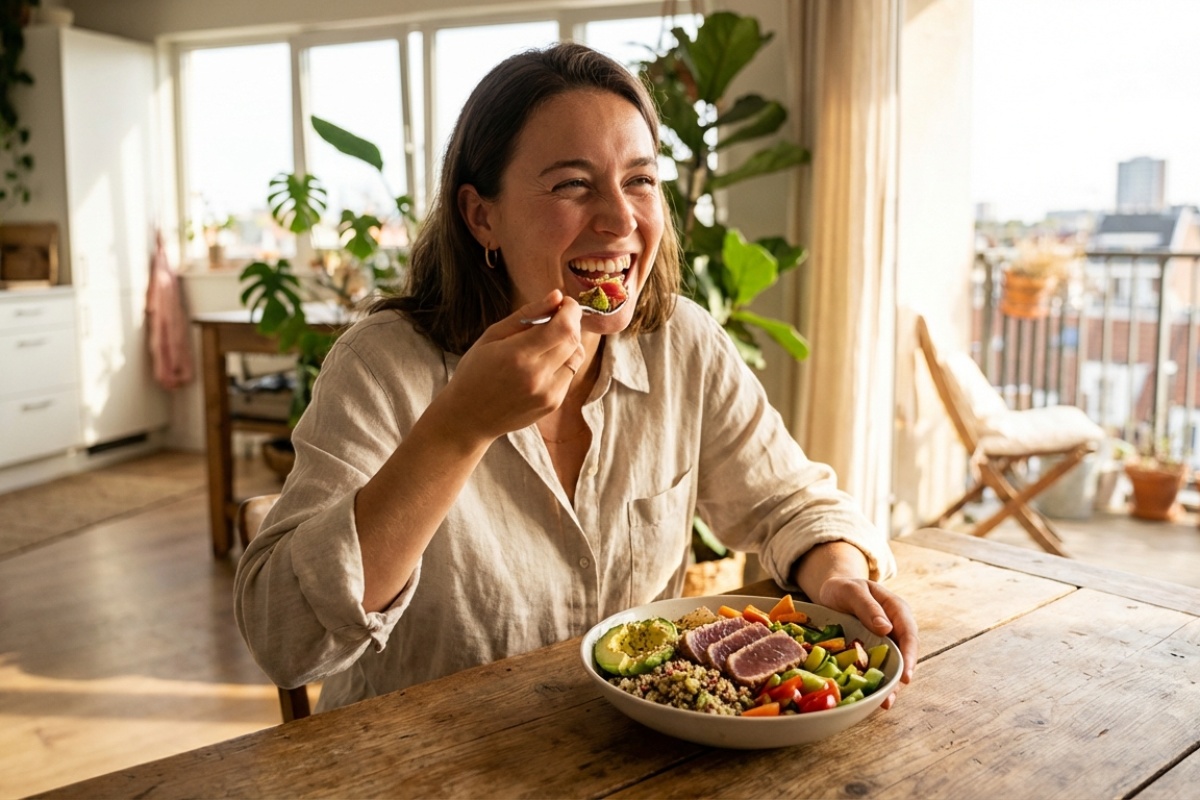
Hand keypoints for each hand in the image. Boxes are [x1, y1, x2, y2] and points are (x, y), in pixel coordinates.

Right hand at [437, 290, 585, 441]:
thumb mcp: (492, 335)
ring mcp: (548, 393)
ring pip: (577, 356)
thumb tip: (557, 297)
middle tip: (557, 317)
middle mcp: (537, 376)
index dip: (571, 310)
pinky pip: (570, 373)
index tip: (565, 303)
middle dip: (571, 322)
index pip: (563, 327)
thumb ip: (526, 314)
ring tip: (548, 341)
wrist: (468, 417)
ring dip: (569, 342)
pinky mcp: (553, 404)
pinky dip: (563, 361)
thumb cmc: (474, 372)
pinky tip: (542, 363)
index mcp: (518, 355)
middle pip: (574, 339)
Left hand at [814, 576, 918, 709]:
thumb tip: (887, 629)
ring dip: (889, 684)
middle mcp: (896, 627)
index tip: (906, 675)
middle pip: (904, 655)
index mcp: (896, 609)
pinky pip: (878, 667)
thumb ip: (868, 607)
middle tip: (891, 697)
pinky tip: (870, 697)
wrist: (832, 591)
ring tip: (883, 704)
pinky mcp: (874, 651)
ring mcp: (886, 641)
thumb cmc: (843, 588)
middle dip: (900, 677)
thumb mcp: (852, 591)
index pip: (909, 634)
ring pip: (893, 665)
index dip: (909, 656)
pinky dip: (876, 681)